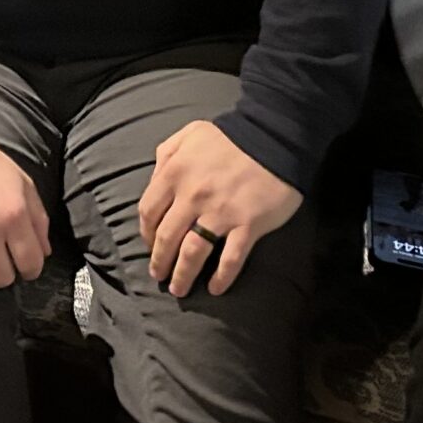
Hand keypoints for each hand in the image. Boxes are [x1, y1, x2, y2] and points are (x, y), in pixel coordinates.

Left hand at [138, 121, 301, 296]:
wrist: (275, 135)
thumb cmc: (231, 136)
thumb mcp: (190, 134)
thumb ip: (167, 154)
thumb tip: (154, 179)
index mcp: (175, 173)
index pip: (149, 212)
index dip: (146, 234)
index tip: (151, 246)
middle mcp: (192, 196)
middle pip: (167, 238)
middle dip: (160, 262)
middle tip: (159, 276)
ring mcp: (221, 213)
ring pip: (193, 254)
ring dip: (183, 275)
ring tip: (180, 289)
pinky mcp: (248, 225)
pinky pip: (230, 259)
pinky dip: (221, 277)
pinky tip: (216, 288)